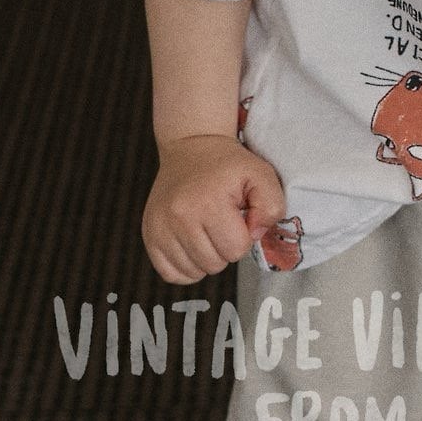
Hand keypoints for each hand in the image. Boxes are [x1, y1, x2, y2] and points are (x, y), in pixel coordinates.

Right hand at [142, 132, 285, 283]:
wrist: (191, 146)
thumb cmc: (228, 165)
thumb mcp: (261, 174)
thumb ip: (272, 206)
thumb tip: (255, 235)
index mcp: (208, 203)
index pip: (236, 249)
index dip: (244, 236)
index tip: (238, 217)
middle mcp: (178, 217)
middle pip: (215, 264)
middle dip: (225, 247)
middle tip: (222, 221)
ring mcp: (159, 228)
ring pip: (194, 272)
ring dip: (206, 257)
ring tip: (207, 229)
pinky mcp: (149, 235)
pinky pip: (171, 274)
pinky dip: (186, 265)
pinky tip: (193, 243)